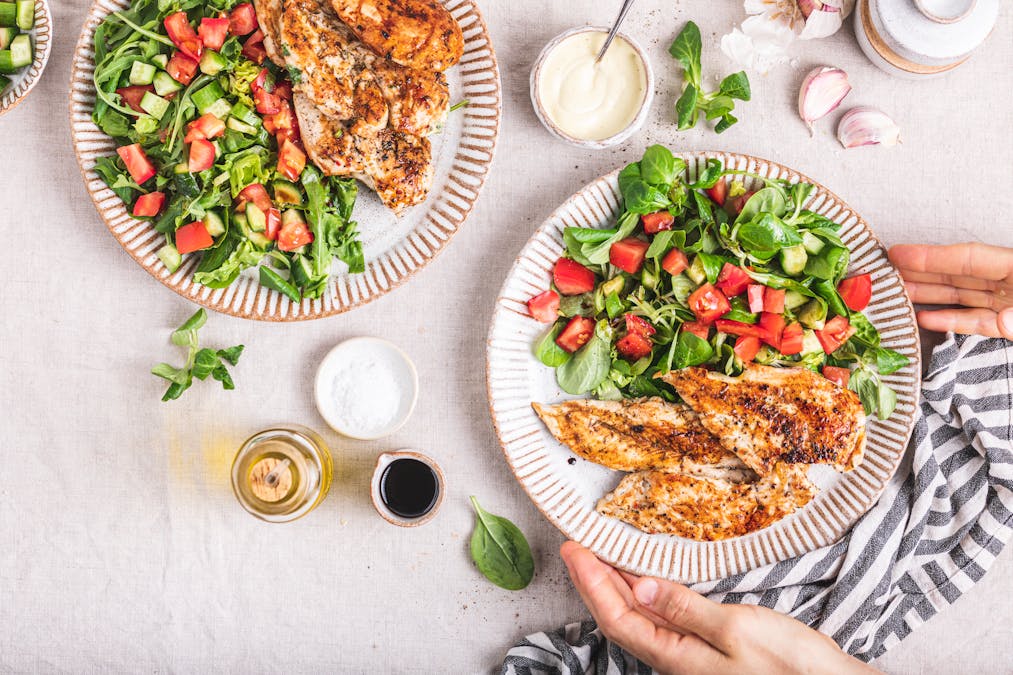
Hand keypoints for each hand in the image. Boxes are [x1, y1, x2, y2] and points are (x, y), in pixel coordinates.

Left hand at [560, 541, 876, 674]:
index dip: (590, 581)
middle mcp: (676, 659)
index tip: (573, 548)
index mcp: (675, 657)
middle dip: (593, 581)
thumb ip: (684, 609)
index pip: (616, 616)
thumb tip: (638, 586)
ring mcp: (691, 657)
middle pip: (620, 617)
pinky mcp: (709, 650)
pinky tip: (646, 579)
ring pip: (639, 618)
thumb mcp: (737, 631)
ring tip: (600, 556)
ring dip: (615, 586)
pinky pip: (662, 619)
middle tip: (575, 546)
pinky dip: (645, 593)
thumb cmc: (792, 669)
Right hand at [888, 243, 1012, 338]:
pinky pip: (975, 320)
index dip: (932, 256)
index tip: (899, 254)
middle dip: (920, 271)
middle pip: (957, 273)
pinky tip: (926, 319)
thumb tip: (1004, 320)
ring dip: (928, 295)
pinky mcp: (1007, 324)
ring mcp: (1007, 303)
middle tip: (888, 270)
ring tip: (899, 293)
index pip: (969, 258)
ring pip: (961, 295)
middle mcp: (1009, 284)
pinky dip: (950, 320)